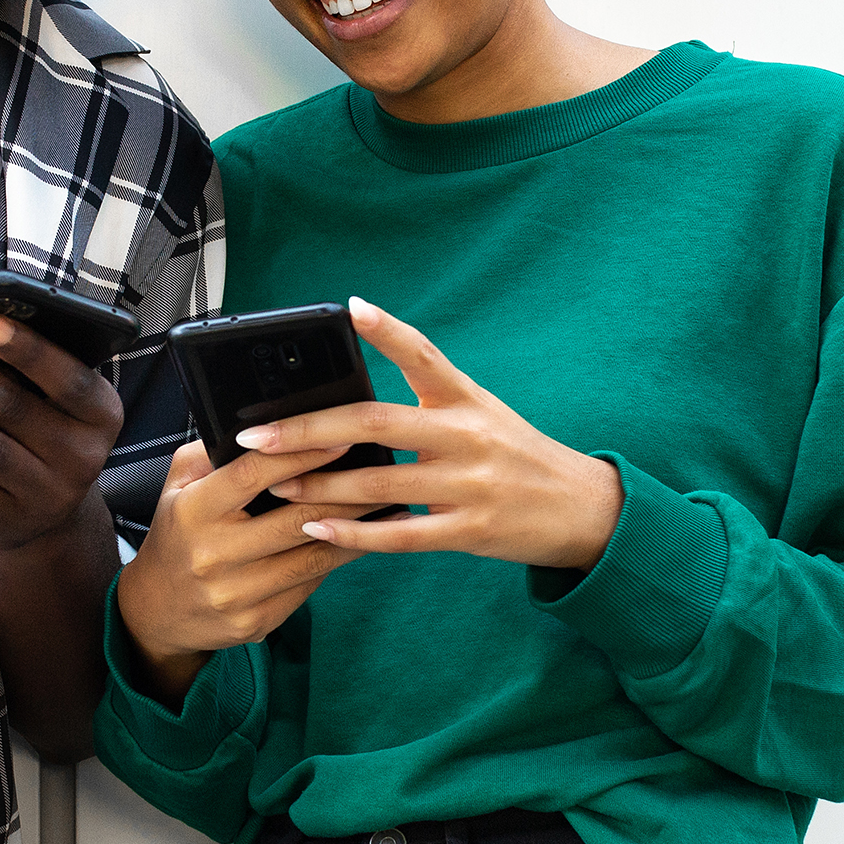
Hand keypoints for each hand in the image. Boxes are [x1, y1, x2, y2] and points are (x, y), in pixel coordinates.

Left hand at [0, 312, 123, 550]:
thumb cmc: (40, 427)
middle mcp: (83, 458)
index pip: (69, 380)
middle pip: (11, 407)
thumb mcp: (53, 398)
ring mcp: (47, 497)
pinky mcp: (8, 523)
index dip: (28, 351)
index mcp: (102, 415)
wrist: (44, 510)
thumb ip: (28, 366)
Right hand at [113, 437, 371, 701]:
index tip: (342, 437)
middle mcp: (213, 555)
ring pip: (312, 557)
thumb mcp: (177, 485)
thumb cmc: (178, 533)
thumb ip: (212, 452)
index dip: (302, 453)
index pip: (254, 474)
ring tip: (389, 506)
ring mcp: (235, 594)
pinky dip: (338, 560)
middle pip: (296, 518)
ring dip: (356, 530)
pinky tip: (362, 541)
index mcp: (193, 511)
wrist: (157, 610)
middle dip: (346, 492)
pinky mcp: (256, 622)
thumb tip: (265, 425)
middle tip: (383, 470)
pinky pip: (308, 586)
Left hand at [256, 297, 621, 569]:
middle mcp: (468, 436)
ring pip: (378, 484)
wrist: (586, 510)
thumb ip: (426, 404)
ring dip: (319, 486)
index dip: (388, 331)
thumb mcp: (482, 415)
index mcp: (467, 400)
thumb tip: (348, 408)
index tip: (350, 308)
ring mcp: (471, 485)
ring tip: (274, 484)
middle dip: (309, 429)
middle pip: (376, 423)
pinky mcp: (472, 530)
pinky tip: (315, 531)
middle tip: (257, 433)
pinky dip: (352, 535)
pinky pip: (400, 536)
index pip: (424, 355)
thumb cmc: (518, 457)